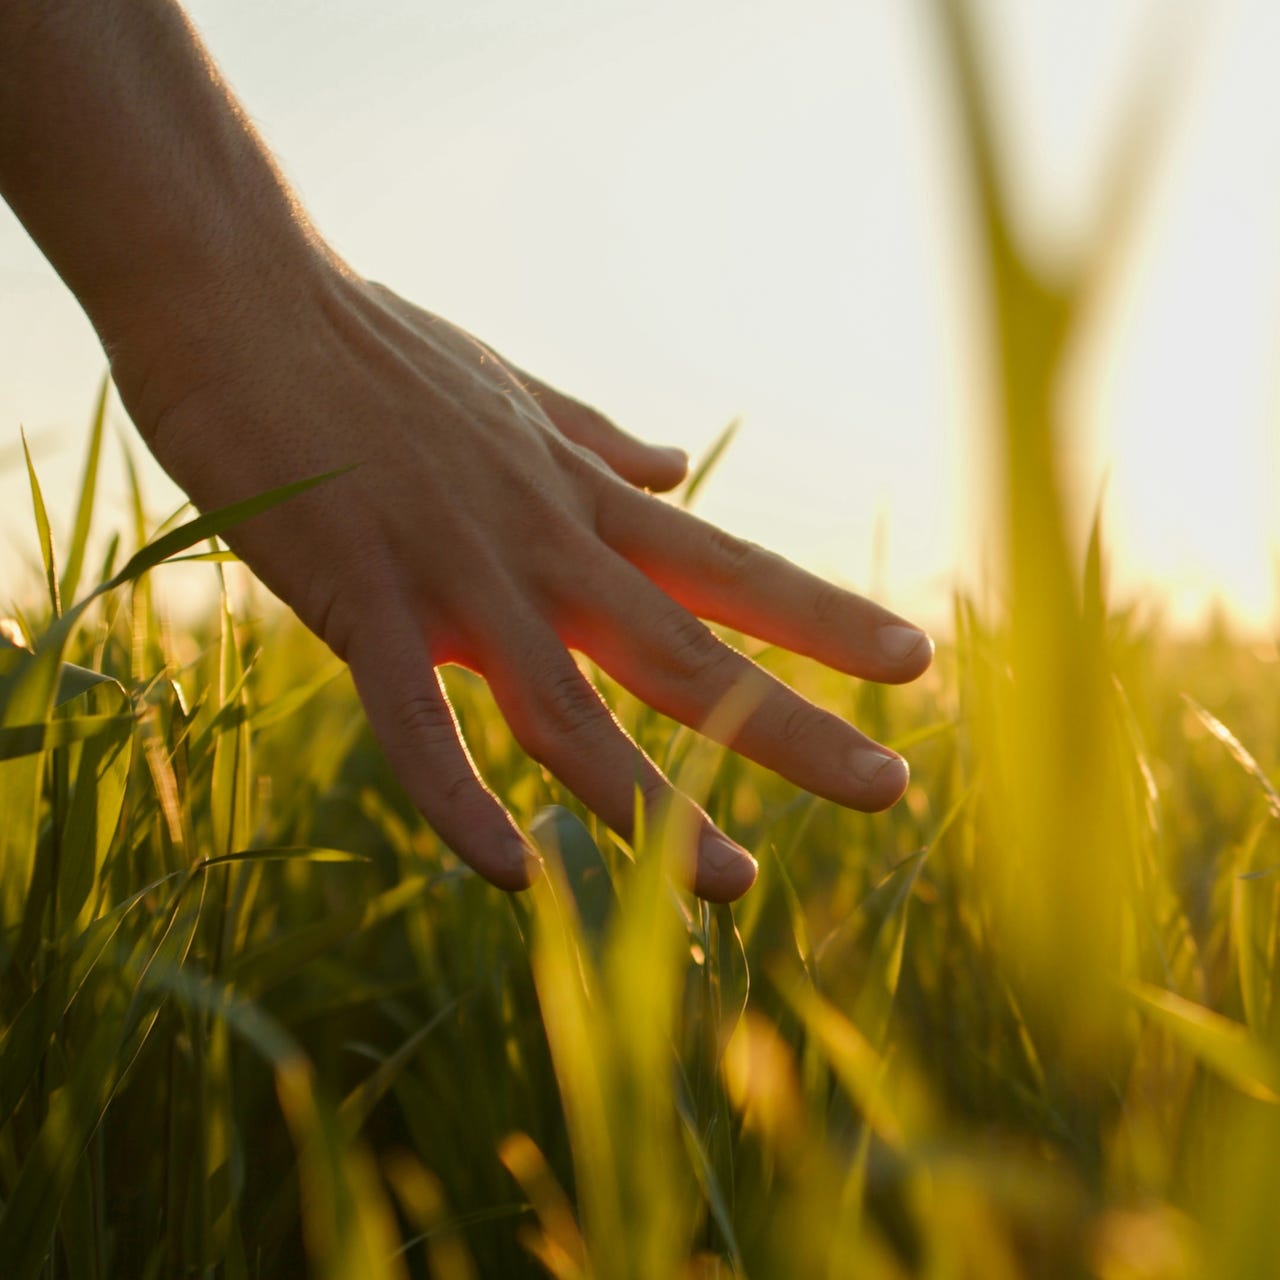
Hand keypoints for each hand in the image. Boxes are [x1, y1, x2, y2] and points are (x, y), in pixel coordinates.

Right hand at [113, 263, 931, 901]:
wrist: (246, 298)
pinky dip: (462, 807)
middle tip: (893, 789)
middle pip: (689, 652)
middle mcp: (544, 546)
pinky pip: (417, 729)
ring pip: (572, 716)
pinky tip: (513, 876)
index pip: (730, 568)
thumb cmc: (375, 350)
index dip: (826, 620)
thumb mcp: (514, 394)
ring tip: (738, 884)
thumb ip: (599, 442)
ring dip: (656, 810)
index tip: (914, 661)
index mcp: (581, 500)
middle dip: (795, 728)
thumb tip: (674, 468)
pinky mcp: (360, 601)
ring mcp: (456, 578)